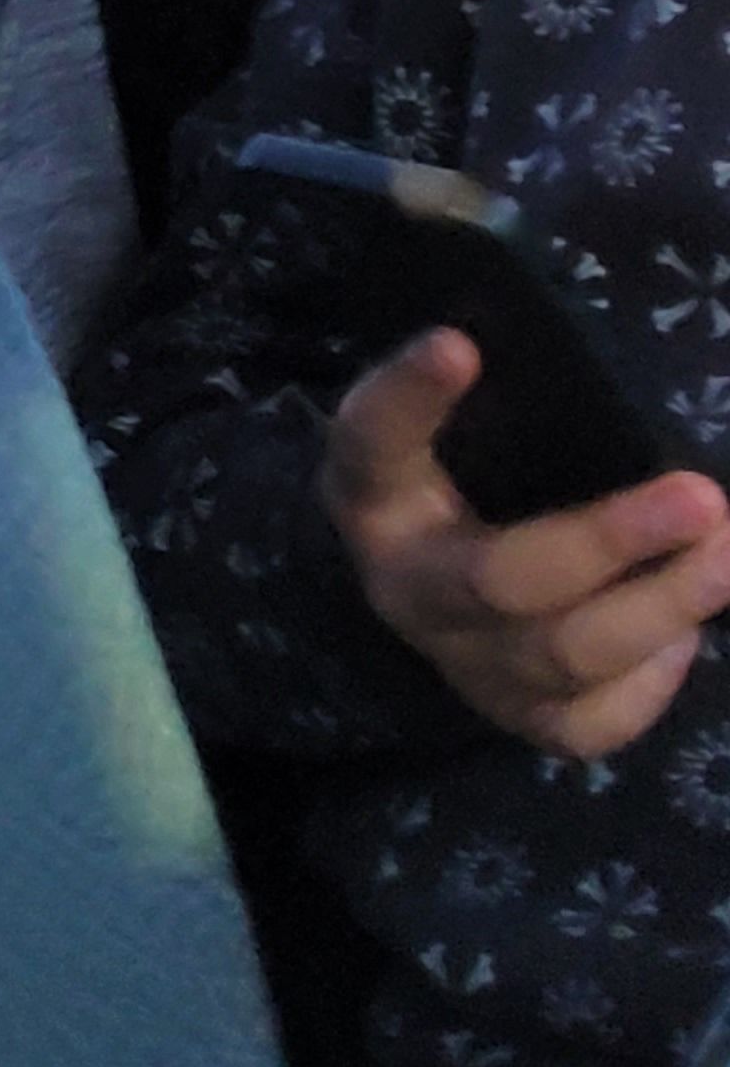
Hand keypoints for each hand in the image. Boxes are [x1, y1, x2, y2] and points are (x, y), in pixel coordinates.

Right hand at [319, 330, 729, 755]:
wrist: (427, 593)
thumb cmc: (454, 480)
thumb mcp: (444, 427)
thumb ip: (484, 393)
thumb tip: (548, 348)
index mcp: (376, 493)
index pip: (372, 440)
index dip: (409, 395)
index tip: (460, 344)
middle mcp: (409, 590)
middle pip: (501, 579)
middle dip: (609, 541)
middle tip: (703, 497)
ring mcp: (465, 667)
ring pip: (564, 656)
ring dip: (661, 605)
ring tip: (726, 553)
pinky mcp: (521, 722)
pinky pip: (593, 721)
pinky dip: (651, 679)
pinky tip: (684, 629)